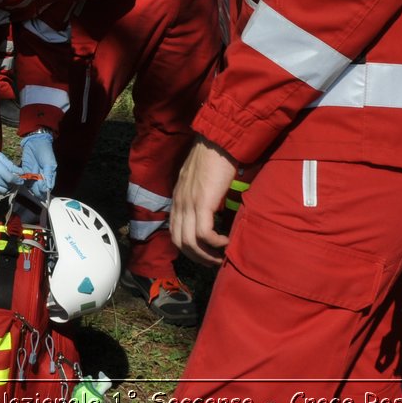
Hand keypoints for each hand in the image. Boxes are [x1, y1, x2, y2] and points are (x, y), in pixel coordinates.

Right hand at [0, 144, 23, 193]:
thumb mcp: (1, 157)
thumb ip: (11, 166)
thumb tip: (21, 172)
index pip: (10, 179)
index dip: (18, 181)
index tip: (22, 180)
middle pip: (6, 187)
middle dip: (13, 185)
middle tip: (16, 180)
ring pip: (1, 190)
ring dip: (7, 187)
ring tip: (9, 182)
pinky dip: (1, 186)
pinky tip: (3, 181)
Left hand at [19, 131, 56, 198]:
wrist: (35, 141)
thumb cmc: (45, 152)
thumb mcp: (49, 163)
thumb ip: (49, 175)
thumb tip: (49, 188)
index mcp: (49, 176)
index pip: (47, 188)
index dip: (44, 192)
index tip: (42, 192)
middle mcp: (41, 178)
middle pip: (38, 189)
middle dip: (37, 191)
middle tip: (35, 189)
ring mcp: (32, 175)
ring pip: (31, 186)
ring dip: (30, 187)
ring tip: (30, 186)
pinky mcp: (25, 171)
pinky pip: (24, 179)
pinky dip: (24, 181)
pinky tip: (24, 181)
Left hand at [170, 137, 236, 266]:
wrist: (218, 140)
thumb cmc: (214, 157)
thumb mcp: (201, 180)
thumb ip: (201, 195)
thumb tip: (212, 210)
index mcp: (178, 198)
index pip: (174, 232)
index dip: (188, 248)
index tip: (204, 253)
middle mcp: (179, 203)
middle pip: (180, 242)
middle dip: (197, 257)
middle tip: (214, 262)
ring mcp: (188, 203)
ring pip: (190, 242)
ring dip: (206, 255)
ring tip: (221, 257)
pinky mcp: (202, 202)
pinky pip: (204, 233)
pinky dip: (215, 243)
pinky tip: (226, 241)